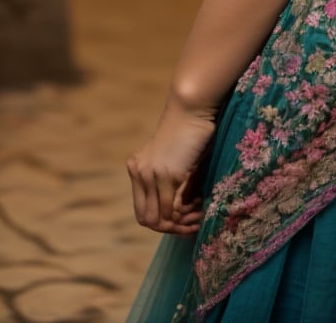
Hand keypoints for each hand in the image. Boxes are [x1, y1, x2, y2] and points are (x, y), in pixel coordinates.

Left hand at [127, 97, 216, 233]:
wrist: (192, 107)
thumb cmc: (189, 129)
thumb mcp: (172, 157)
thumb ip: (167, 179)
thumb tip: (177, 211)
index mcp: (136, 168)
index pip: (141, 210)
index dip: (160, 222)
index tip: (182, 222)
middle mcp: (139, 173)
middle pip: (145, 219)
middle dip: (168, 228)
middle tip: (190, 225)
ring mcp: (151, 175)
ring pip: (157, 218)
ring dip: (178, 224)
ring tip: (196, 219)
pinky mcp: (167, 175)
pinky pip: (169, 208)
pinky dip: (184, 216)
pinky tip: (198, 210)